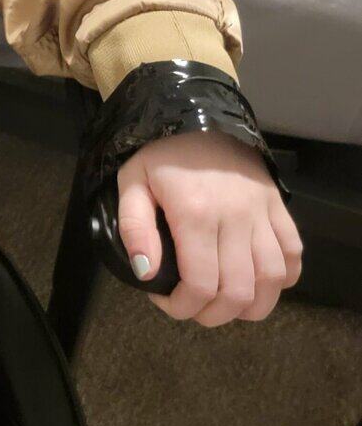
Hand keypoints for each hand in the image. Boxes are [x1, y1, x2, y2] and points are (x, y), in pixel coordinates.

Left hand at [116, 130, 302, 324]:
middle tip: (195, 307)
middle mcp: (235, 217)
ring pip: (273, 279)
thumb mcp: (131, 183)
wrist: (195, 111)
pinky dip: (283, 278)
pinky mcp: (278, 206)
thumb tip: (146, 273)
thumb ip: (134, 229)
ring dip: (252, 304)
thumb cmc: (159, 152)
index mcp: (195, 214)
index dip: (184, 307)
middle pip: (239, 291)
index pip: (201, 284)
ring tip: (227, 303)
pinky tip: (260, 281)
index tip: (168, 303)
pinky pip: (294, 254)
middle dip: (214, 313)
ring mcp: (262, 212)